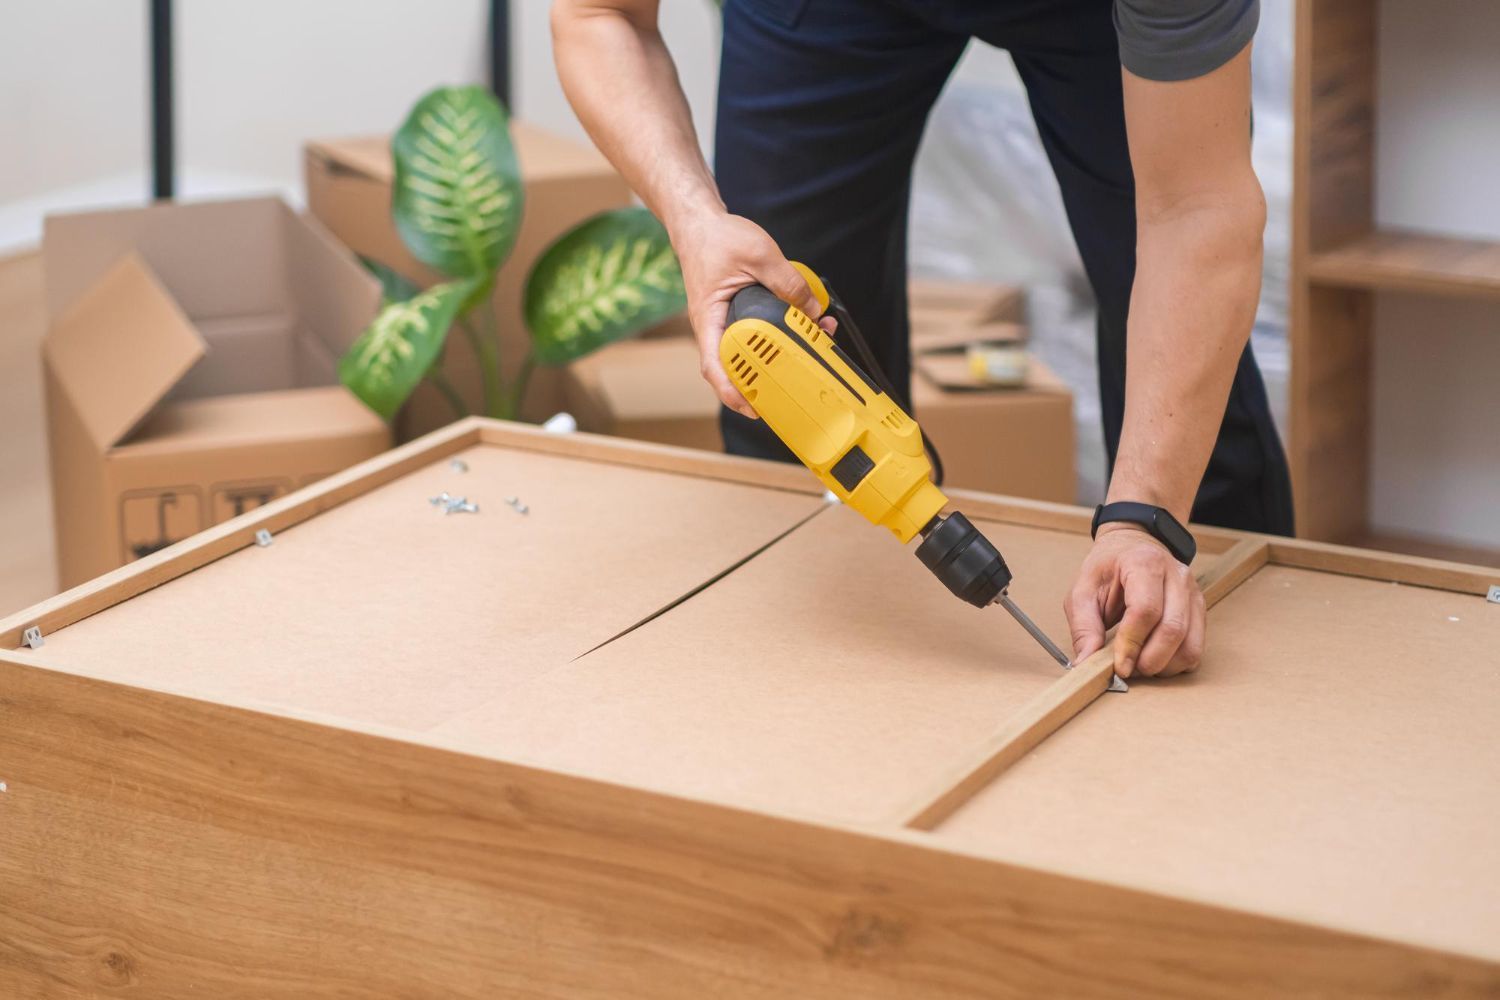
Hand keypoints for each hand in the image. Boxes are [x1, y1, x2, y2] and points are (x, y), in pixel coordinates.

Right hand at [670, 211, 824, 416]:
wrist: (700, 224)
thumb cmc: (717, 238)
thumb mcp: (759, 254)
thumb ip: (788, 282)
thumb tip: (813, 311)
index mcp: (709, 318)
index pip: (715, 366)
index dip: (731, 392)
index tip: (752, 408)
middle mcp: (714, 326)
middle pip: (735, 367)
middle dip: (766, 380)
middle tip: (795, 387)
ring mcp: (725, 322)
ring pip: (751, 351)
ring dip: (780, 355)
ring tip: (812, 349)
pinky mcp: (737, 314)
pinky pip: (757, 333)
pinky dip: (779, 335)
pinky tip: (804, 326)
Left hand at [1064, 523, 1204, 678]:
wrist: (1133, 547)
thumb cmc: (1108, 569)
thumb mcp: (1083, 591)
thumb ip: (1084, 627)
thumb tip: (1085, 663)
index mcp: (1144, 563)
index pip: (1145, 610)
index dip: (1132, 644)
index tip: (1119, 666)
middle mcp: (1176, 576)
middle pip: (1173, 630)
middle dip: (1149, 660)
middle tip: (1128, 670)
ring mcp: (1193, 593)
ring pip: (1190, 645)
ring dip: (1164, 666)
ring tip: (1140, 664)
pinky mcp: (1200, 610)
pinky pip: (1197, 648)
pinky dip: (1176, 663)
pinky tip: (1156, 659)